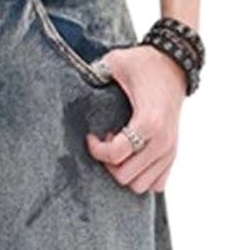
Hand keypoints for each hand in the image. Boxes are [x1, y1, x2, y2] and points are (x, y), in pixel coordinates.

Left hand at [86, 44, 187, 193]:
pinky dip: (142, 176)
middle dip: (109, 163)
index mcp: (149, 122)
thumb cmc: (145, 65)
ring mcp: (169, 150)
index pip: (116, 155)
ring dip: (125, 172)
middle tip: (107, 143)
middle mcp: (162, 141)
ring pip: (140, 186)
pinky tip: (134, 158)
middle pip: (125, 176)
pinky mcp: (173, 154)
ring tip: (121, 150)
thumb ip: (96, 72)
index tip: (91, 137)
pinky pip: (156, 184)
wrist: (174, 65)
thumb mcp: (117, 63)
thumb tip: (76, 80)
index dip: (96, 150)